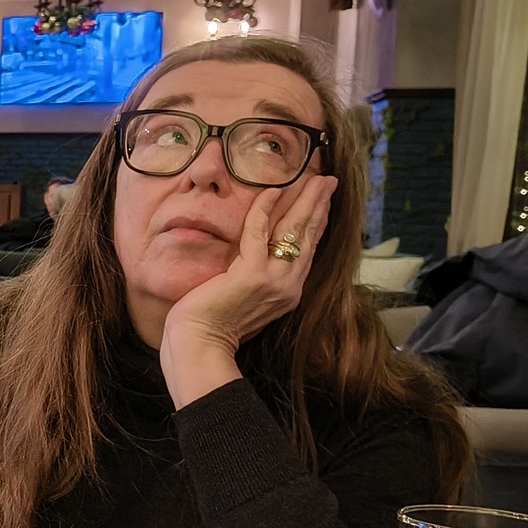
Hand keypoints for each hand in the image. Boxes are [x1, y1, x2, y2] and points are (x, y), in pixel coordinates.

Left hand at [159, 175, 336, 406]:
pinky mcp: (252, 276)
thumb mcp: (243, 299)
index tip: (324, 201)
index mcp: (287, 292)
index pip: (307, 250)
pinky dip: (264, 209)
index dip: (317, 223)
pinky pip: (259, 232)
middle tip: (329, 181)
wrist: (198, 348)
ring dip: (305, 200)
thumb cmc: (211, 327)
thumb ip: (255, 278)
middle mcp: (288, 286)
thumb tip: (253, 258)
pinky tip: (271, 190)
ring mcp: (273, 281)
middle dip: (319, 205)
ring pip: (294, 230)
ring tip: (314, 179)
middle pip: (308, 236)